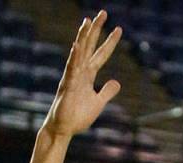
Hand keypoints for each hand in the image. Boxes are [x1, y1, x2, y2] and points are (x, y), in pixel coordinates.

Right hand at [42, 10, 121, 138]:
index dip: (110, 42)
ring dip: (83, 37)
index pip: (101, 55)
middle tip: (103, 13)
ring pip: (79, 53)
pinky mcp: (68, 87)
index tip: (119, 29)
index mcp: (88, 75)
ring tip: (88, 21)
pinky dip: (74, 58)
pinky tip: (77, 46)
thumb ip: (107, 92)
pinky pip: (71, 70)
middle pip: (90, 47)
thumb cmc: (77, 116)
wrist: (64, 129)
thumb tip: (117, 82)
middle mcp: (80, 72)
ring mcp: (73, 77)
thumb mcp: (98, 103)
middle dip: (96, 30)